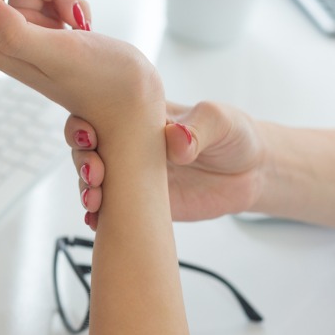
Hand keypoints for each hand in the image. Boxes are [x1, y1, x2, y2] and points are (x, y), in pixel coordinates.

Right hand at [69, 100, 267, 228]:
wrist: (252, 173)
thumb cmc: (234, 135)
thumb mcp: (221, 122)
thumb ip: (198, 128)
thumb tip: (176, 141)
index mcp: (141, 116)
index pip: (99, 113)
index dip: (84, 124)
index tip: (90, 138)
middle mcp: (129, 144)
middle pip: (87, 148)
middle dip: (82, 161)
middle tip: (96, 174)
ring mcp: (132, 174)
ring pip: (93, 180)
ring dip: (86, 190)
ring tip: (94, 201)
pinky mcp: (140, 202)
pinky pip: (111, 209)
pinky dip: (98, 216)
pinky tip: (95, 221)